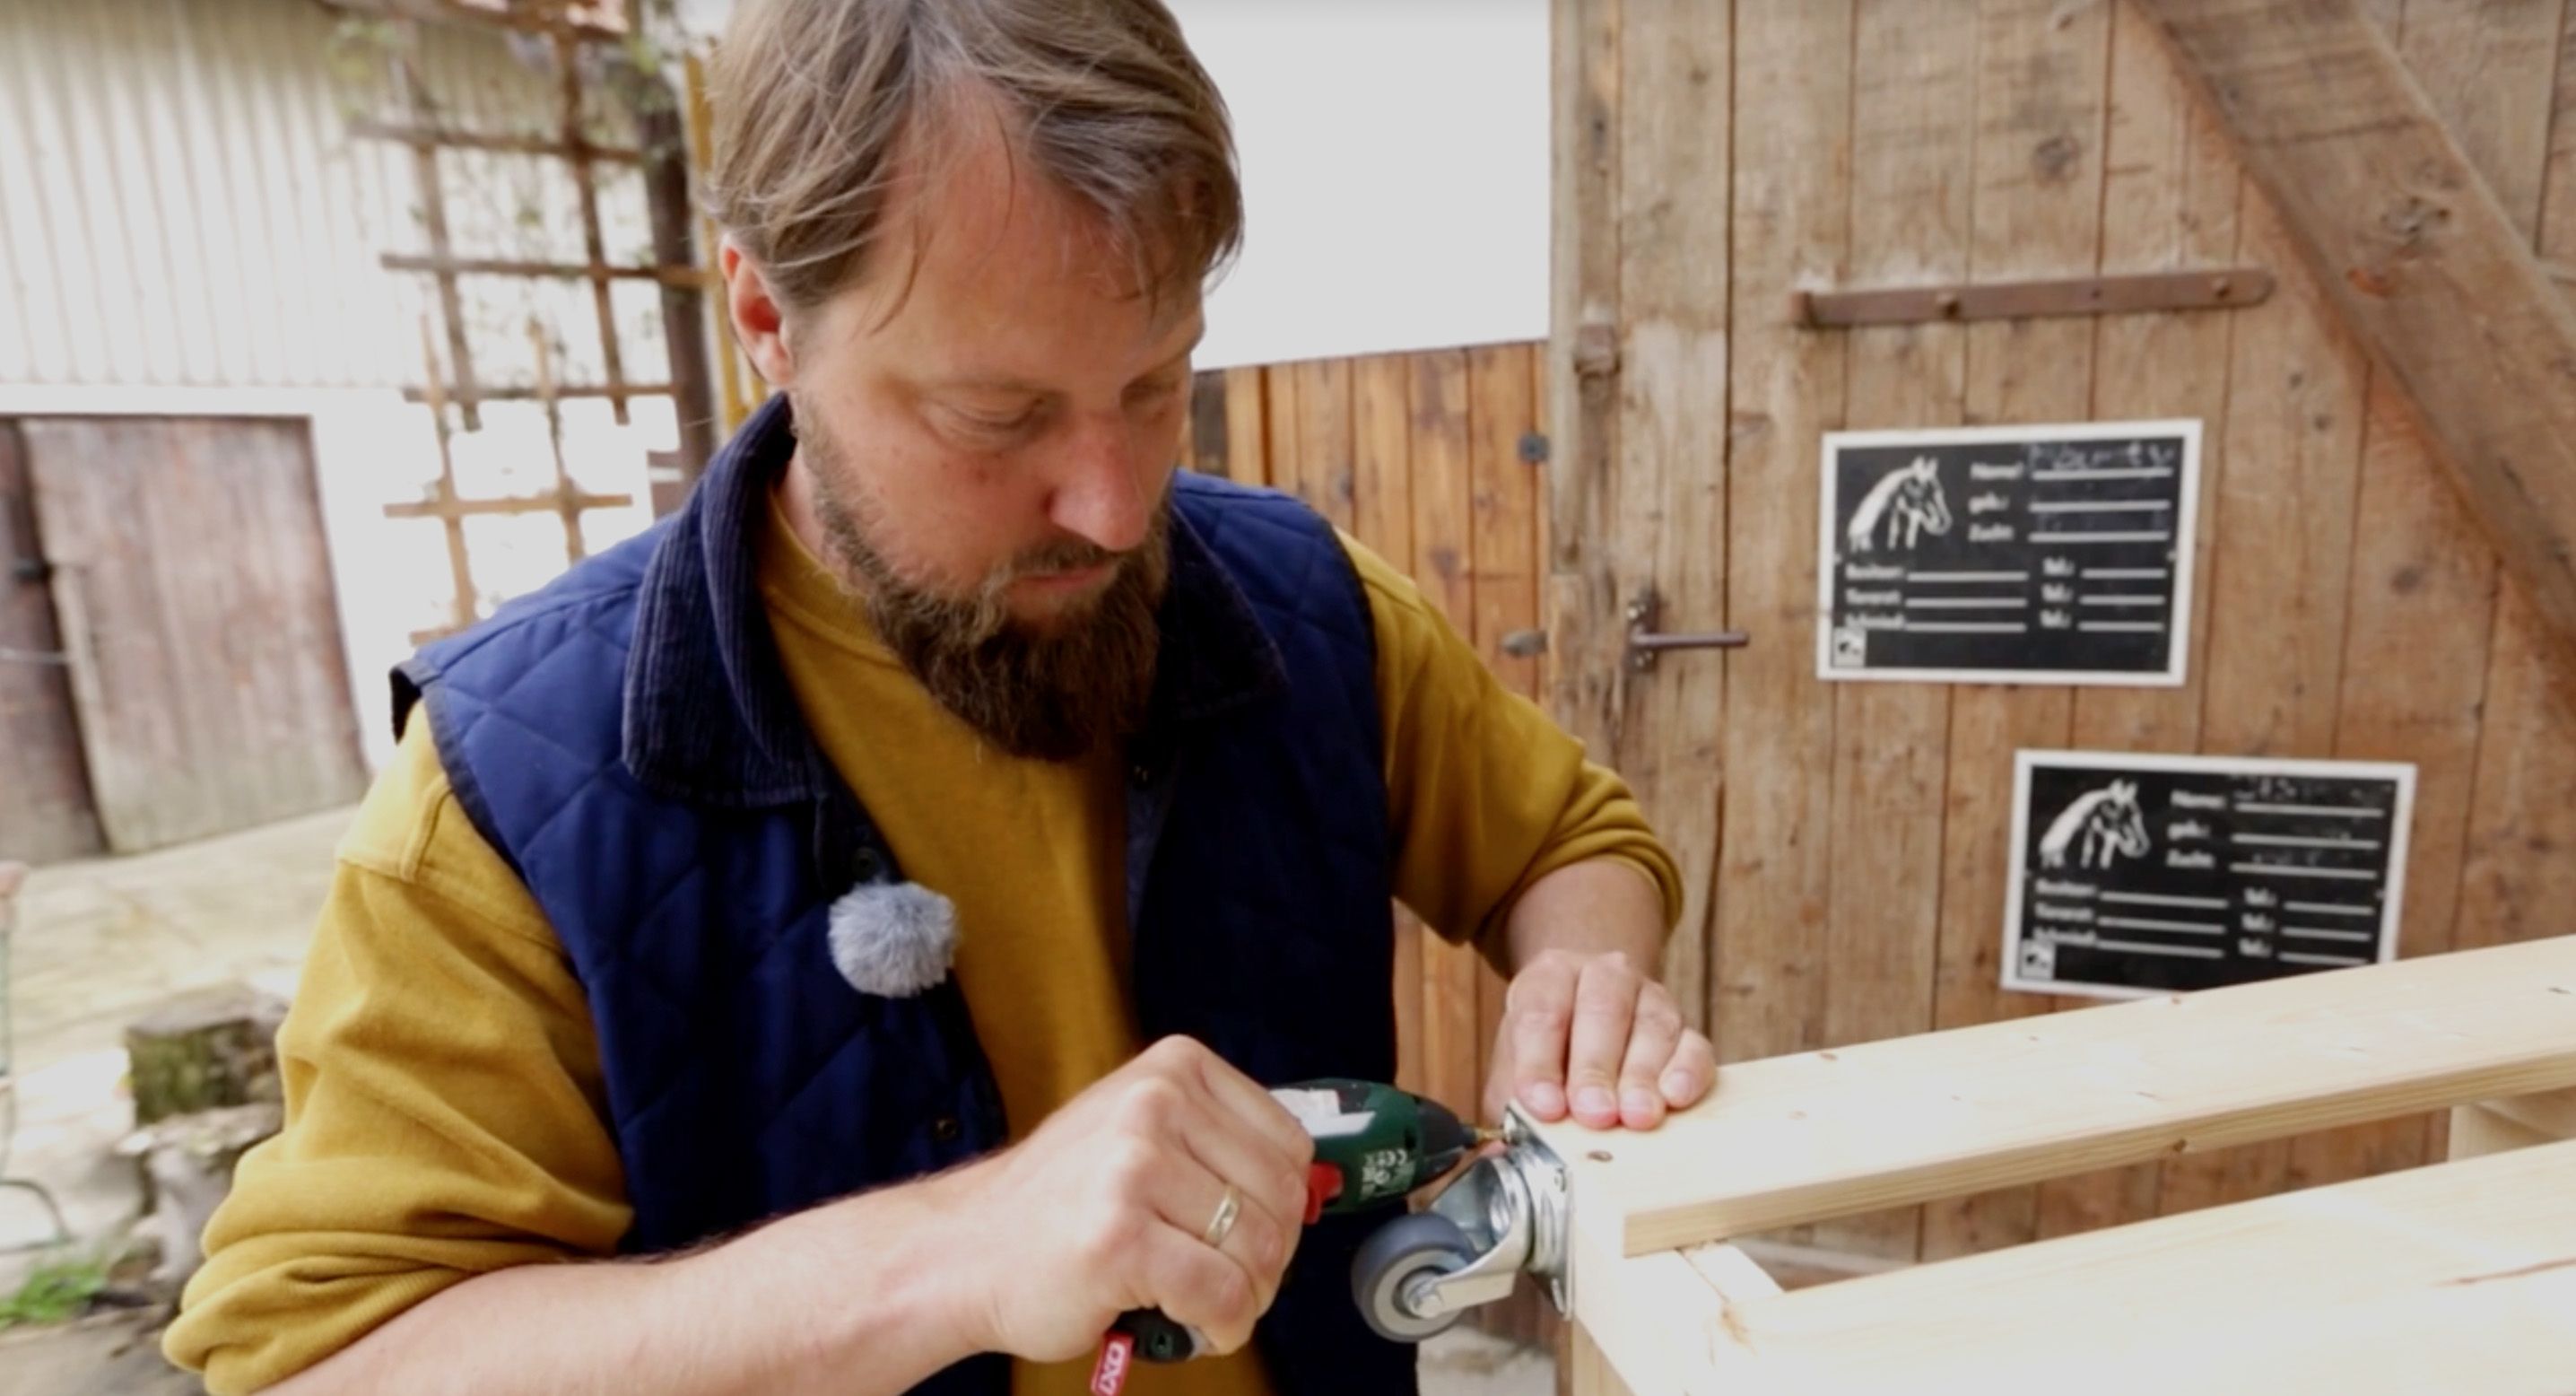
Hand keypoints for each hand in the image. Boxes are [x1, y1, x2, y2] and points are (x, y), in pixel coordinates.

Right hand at [943, 1037, 1313, 1362]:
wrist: (966, 1251)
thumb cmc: (1060, 1204)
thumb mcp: (1140, 1133)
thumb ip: (1218, 1146)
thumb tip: (1309, 1189)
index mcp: (1174, 1067)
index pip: (1291, 1145)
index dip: (1281, 1207)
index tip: (1246, 1234)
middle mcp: (1157, 1103)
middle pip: (1281, 1200)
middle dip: (1268, 1259)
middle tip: (1227, 1282)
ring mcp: (1135, 1166)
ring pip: (1258, 1251)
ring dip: (1244, 1298)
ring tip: (1202, 1303)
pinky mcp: (1119, 1235)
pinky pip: (1220, 1294)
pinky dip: (1222, 1325)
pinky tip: (1194, 1325)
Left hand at [1484, 949, 1714, 1129]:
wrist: (1590, 1016)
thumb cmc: (1550, 1051)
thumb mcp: (1516, 1069)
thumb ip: (1509, 1105)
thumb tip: (1499, 1156)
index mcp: (1550, 977)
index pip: (1541, 1011)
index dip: (1540, 1061)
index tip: (1544, 1105)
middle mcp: (1603, 976)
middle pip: (1602, 1012)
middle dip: (1596, 1068)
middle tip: (1594, 1113)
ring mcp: (1651, 997)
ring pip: (1652, 1027)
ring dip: (1642, 1075)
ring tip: (1636, 1116)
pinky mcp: (1687, 1028)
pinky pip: (1695, 1046)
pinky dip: (1687, 1072)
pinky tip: (1674, 1097)